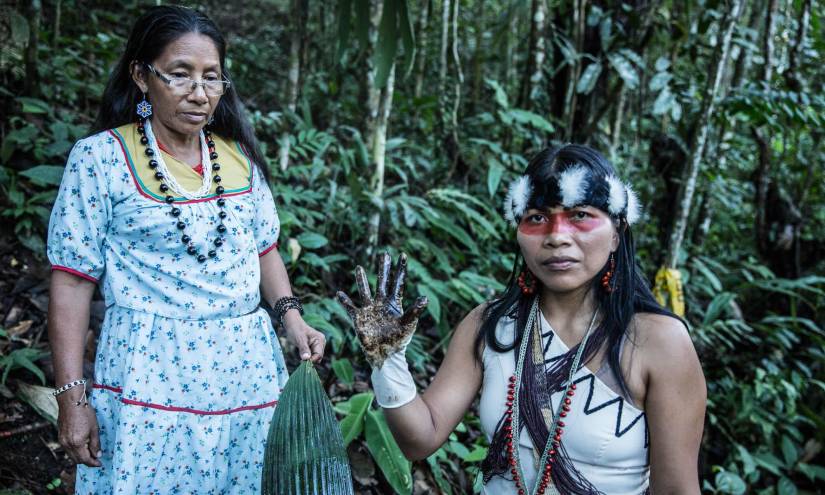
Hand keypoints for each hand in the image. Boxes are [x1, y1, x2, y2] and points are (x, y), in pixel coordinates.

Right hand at [56, 391, 101, 466]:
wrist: (71, 403)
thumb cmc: (85, 414)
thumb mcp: (94, 429)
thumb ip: (95, 444)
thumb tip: (97, 455)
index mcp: (77, 443)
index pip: (85, 459)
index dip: (93, 463)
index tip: (99, 464)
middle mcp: (67, 445)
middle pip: (77, 460)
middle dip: (87, 461)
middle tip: (96, 459)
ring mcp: (62, 441)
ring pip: (71, 455)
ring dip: (80, 457)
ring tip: (90, 453)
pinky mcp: (60, 437)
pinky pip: (67, 449)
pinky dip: (75, 451)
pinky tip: (82, 447)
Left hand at [283, 312, 325, 362]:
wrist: (292, 324)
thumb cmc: (296, 329)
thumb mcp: (299, 339)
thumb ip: (304, 348)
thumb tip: (306, 358)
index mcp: (320, 340)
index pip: (319, 354)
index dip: (312, 360)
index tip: (303, 362)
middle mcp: (321, 342)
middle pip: (318, 357)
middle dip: (310, 359)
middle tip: (300, 359)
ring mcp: (318, 345)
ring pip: (315, 357)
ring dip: (308, 358)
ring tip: (301, 354)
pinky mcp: (314, 347)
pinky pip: (312, 355)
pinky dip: (308, 357)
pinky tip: (302, 354)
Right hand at [337, 252, 427, 367]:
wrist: (385, 356)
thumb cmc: (399, 341)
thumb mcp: (407, 324)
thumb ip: (414, 311)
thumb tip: (424, 298)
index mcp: (394, 304)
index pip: (398, 282)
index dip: (400, 269)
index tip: (403, 255)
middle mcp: (381, 304)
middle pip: (382, 282)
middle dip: (383, 268)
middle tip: (384, 254)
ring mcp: (370, 310)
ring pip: (365, 291)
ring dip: (362, 280)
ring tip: (359, 268)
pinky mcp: (359, 319)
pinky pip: (350, 308)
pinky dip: (345, 301)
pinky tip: (340, 293)